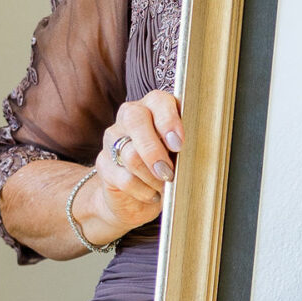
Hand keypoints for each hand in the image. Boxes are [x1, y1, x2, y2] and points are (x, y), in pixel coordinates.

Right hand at [81, 91, 182, 243]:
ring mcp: (113, 139)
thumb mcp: (183, 154)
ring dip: (153, 177)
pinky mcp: (103, 164)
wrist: (139, 199)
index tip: (179, 145)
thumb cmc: (169, 169)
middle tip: (169, 173)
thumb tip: (198, 153)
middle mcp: (130, 117)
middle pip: (135, 120)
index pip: (158, 101)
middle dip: (154, 150)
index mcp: (154, 107)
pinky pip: (124, 177)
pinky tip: (153, 195)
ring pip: (130, 154)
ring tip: (165, 187)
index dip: (169, 121)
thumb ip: (189, 146)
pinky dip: (143, 191)